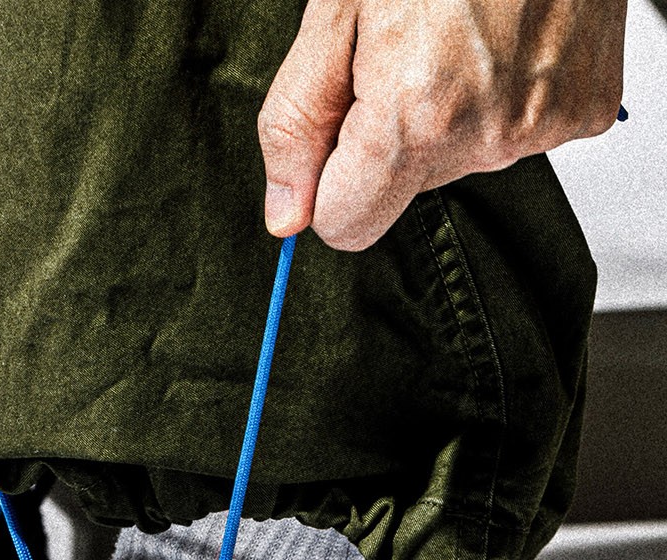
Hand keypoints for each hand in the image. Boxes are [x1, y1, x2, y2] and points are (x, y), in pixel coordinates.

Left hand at [258, 0, 627, 249]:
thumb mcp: (338, 12)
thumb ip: (299, 122)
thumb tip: (287, 214)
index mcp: (417, 115)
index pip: (347, 226)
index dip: (331, 185)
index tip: (338, 134)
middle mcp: (487, 133)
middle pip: (404, 190)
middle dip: (393, 135)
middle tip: (410, 50)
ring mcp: (542, 125)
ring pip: (461, 160)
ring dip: (450, 110)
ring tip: (465, 31)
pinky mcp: (584, 110)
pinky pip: (517, 132)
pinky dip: (504, 94)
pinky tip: (507, 36)